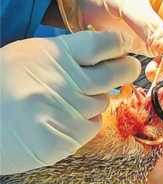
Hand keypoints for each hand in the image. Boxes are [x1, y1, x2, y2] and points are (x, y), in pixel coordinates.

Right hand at [0, 31, 140, 174]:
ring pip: (103, 102)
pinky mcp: (65, 139)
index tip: (125, 46)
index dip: (119, 44)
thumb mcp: (29, 56)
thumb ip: (65, 53)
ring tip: (71, 100)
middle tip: (128, 68)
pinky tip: (65, 119)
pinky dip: (85, 123)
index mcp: (54, 55)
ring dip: (96, 100)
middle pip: (115, 73)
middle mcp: (65, 81)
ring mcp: (66, 111)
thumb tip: (104, 51)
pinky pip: (92, 127)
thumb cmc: (1, 84)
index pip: (103, 45)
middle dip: (127, 69)